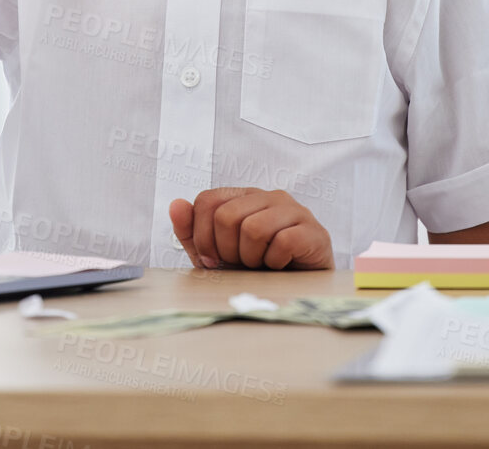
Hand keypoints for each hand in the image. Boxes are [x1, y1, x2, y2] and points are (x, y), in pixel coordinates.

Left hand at [170, 188, 333, 270]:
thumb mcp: (216, 256)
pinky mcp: (313, 231)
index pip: (207, 200)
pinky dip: (276, 262)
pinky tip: (280, 266)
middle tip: (241, 263)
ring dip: (252, 258)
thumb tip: (175, 204)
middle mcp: (269, 197)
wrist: (298, 292)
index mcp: (244, 197)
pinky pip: (283, 242)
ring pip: (254, 228)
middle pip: (227, 216)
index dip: (202, 236)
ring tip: (262, 265)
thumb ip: (193, 233)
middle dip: (227, 250)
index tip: (213, 258)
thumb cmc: (257, 271)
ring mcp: (294, 211)